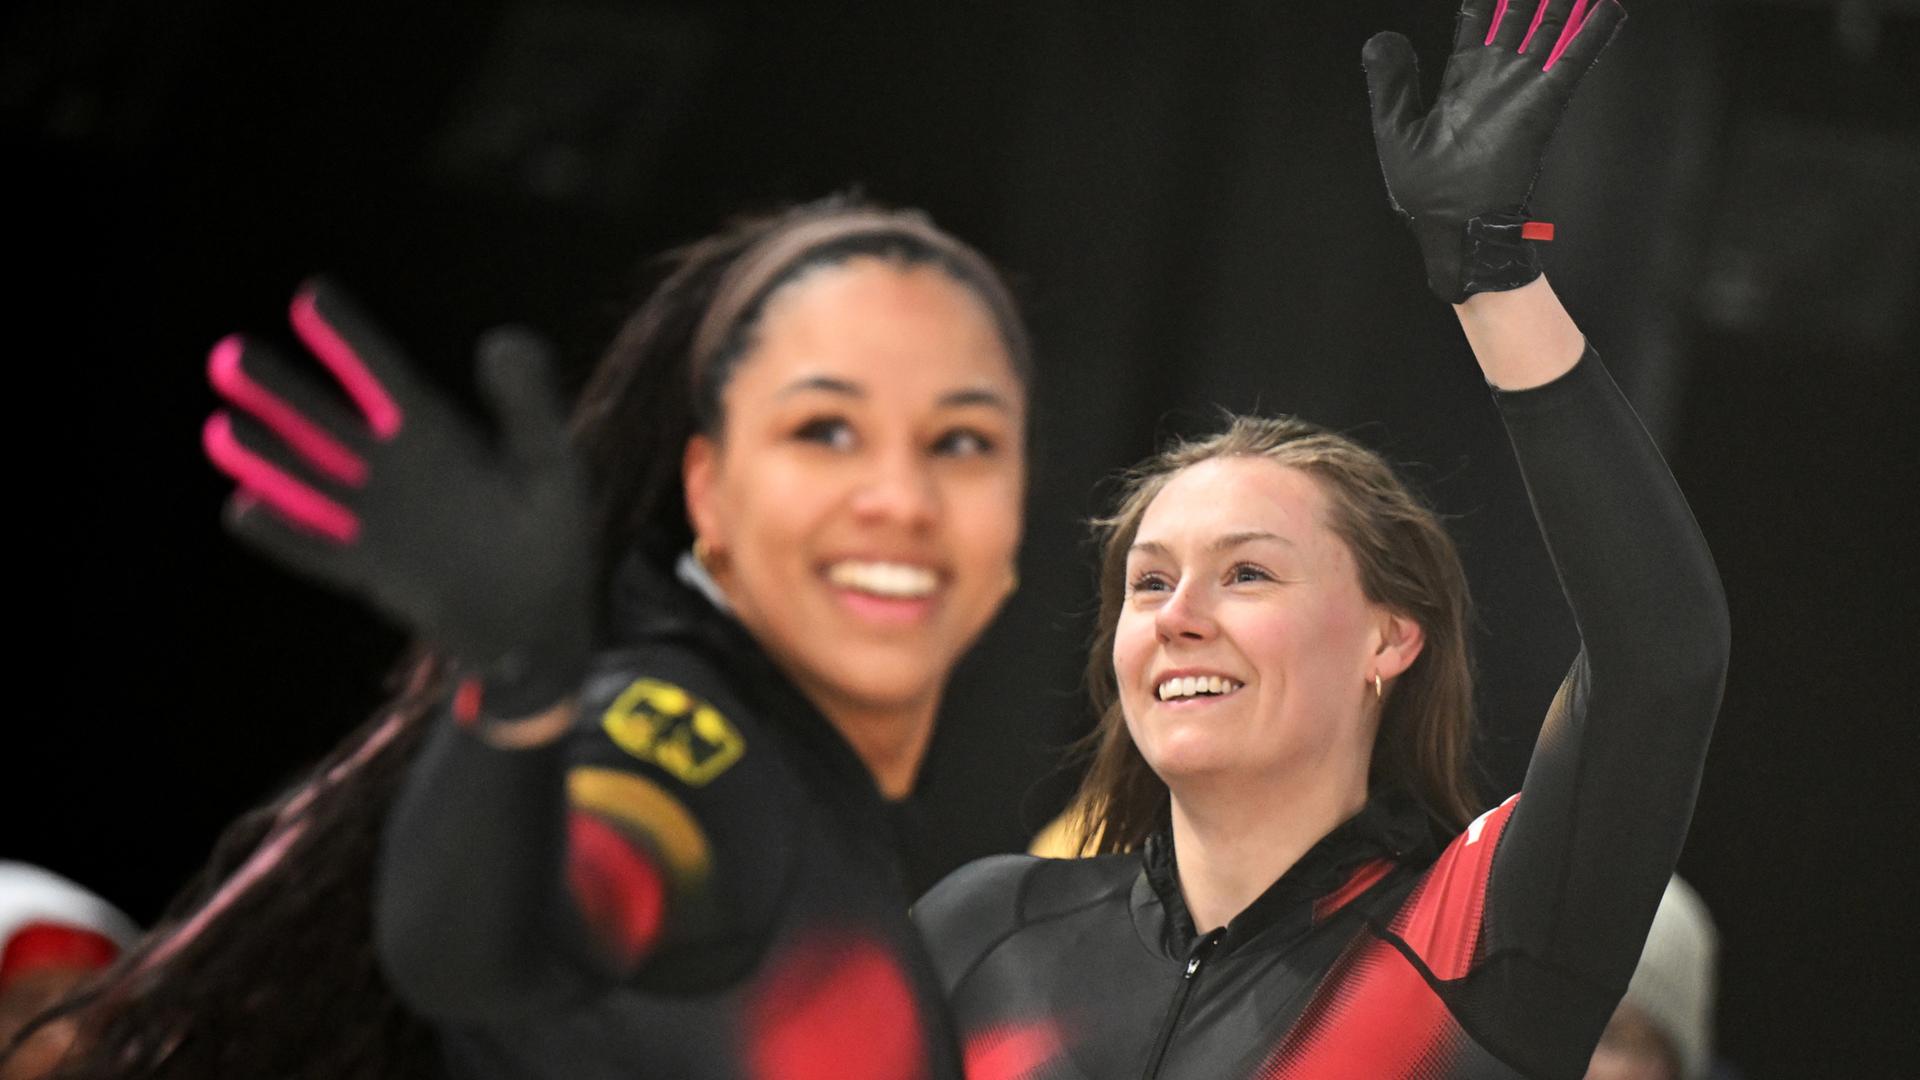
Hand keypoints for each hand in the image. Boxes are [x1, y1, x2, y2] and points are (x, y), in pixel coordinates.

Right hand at [203, 280, 592, 715]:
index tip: (311, 295)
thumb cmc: (551, 538)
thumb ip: (528, 404)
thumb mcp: (550, 463)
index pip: (383, 374)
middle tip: (230, 355)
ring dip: (268, 456)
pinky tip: (242, 510)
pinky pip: (319, 548)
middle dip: (281, 390)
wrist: (541, 623)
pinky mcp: (370, 569)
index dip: (349, 338)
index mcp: (437, 432)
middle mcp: (394, 467)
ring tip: (221, 428)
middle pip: (326, 421)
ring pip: (310, 478)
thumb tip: (499, 339)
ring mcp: (376, 518)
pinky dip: (285, 534)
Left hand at [1364, 0, 1623, 302]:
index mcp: (1460, 78)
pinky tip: (1606, 5)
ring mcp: (1523, 84)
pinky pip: (1575, 56)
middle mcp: (1496, 74)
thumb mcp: (1394, 129)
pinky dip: (1594, 29)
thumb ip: (1390, 81)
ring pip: (1550, 25)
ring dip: (1562, 1)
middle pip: (1519, 15)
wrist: (1455, 225)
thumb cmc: (1423, 189)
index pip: (1478, 21)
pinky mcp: (1545, 101)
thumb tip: (1382, 35)